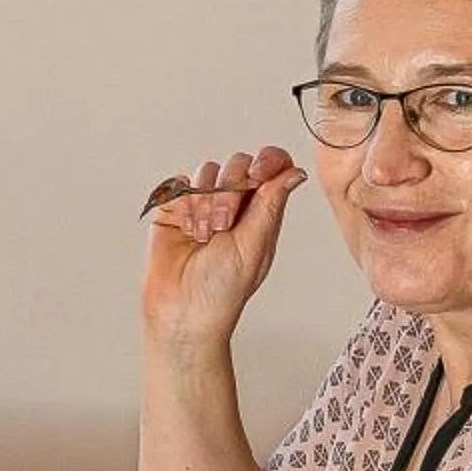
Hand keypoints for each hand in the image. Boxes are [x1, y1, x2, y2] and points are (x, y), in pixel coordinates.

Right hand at [139, 147, 306, 351]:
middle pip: (238, 165)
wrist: (182, 310)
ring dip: (205, 203)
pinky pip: (181, 184)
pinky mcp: (176, 207)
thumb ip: (271, 203)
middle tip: (224, 225)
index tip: (255, 174)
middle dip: (229, 192)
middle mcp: (235, 204)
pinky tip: (187, 231)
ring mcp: (204, 204)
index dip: (266, 160)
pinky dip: (184, 204)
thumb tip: (295, 172)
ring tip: (204, 236)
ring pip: (208, 172)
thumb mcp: (254, 245)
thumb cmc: (222, 290)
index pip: (272, 167)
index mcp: (262, 212)